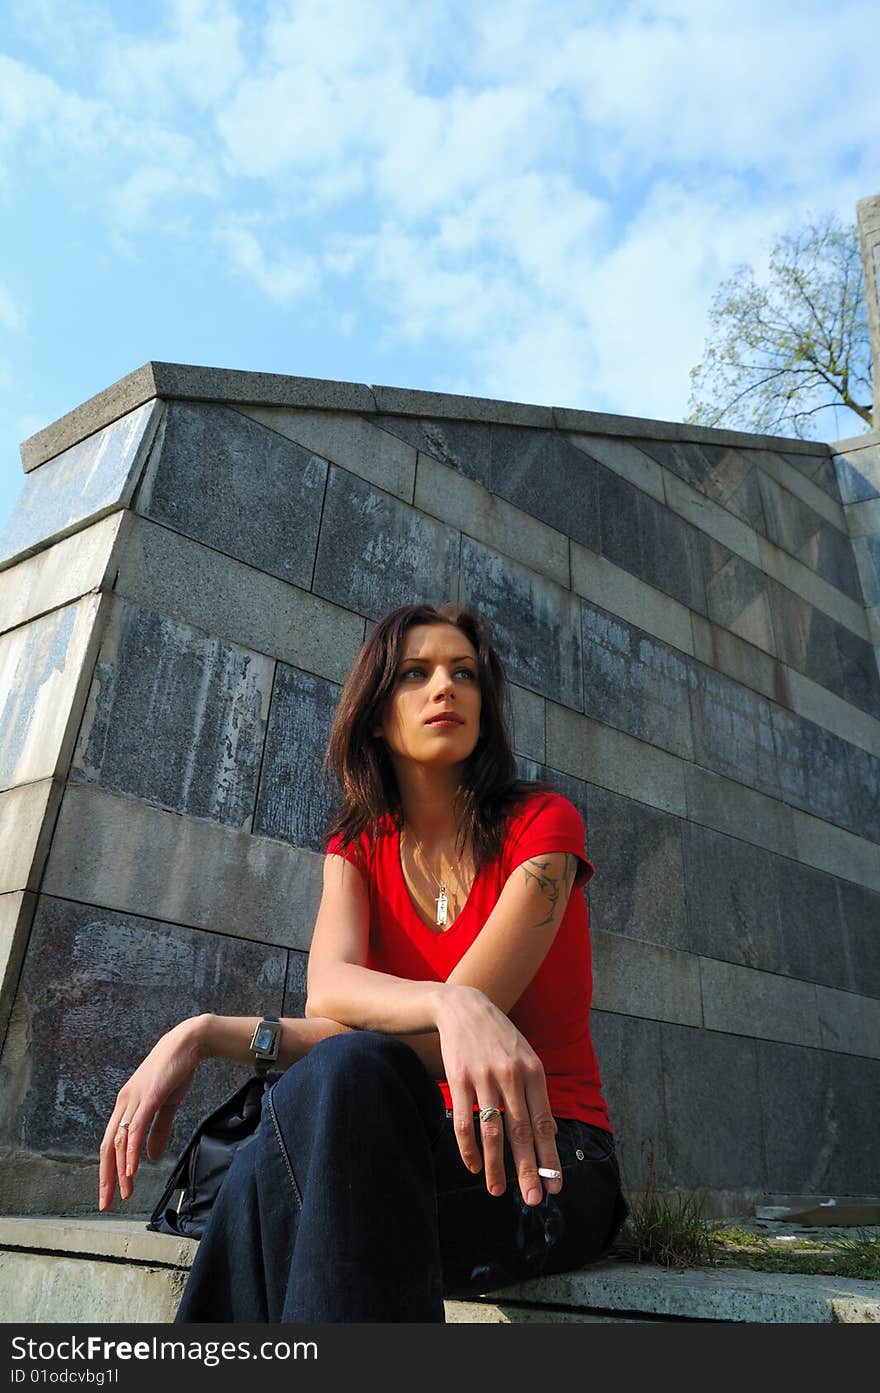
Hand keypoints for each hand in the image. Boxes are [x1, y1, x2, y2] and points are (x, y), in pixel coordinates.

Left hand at [98, 1016, 206, 1211]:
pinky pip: (136, 1128)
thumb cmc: (175, 1071)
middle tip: (106, 1202)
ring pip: (120, 1141)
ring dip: (121, 1170)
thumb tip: (151, 1157)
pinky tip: (132, 1169)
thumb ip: (157, 1132)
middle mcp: (124, 1103)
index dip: (108, 1169)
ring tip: (125, 1191)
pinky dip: (132, 1151)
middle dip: (106, 1177)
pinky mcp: (148, 1097)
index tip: (110, 1192)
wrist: (189, 1043)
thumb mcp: (165, 1106)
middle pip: (108, 1146)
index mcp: (126, 1105)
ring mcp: (134, 1099)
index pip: (110, 1143)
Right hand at [434, 985, 561, 1206]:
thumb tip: (547, 1134)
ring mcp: (484, 1079)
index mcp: (534, 1072)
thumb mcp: (525, 1057)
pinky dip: (468, 1149)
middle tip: (533, 1199)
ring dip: (496, 1166)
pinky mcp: (459, 1080)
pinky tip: (474, 1166)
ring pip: (492, 1132)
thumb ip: (535, 1093)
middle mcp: (511, 1076)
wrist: (464, 1008)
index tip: (554, 1185)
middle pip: (521, 1132)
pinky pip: (465, 1122)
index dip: (549, 1157)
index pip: (544, 1124)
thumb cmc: (499, 1038)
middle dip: (528, 1170)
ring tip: (498, 1191)